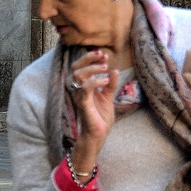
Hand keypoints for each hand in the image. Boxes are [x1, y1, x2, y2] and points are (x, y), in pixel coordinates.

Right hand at [68, 49, 114, 172]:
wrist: (99, 134)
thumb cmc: (100, 117)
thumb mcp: (108, 97)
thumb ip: (110, 84)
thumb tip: (115, 70)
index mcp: (83, 87)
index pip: (80, 67)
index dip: (90, 58)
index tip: (103, 55)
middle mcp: (78, 90)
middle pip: (75, 68)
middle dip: (89, 59)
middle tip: (103, 57)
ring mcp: (79, 96)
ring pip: (77, 75)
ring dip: (92, 69)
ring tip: (105, 68)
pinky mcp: (83, 104)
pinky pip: (85, 89)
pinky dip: (96, 82)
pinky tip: (106, 81)